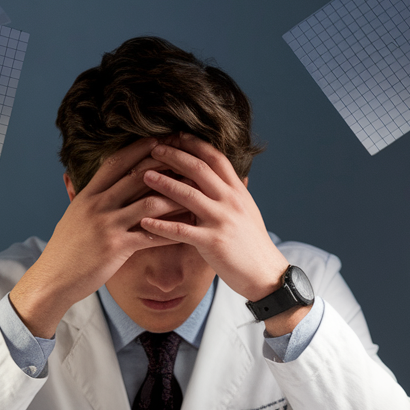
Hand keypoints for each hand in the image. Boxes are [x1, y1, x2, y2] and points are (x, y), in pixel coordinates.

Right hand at [10, 137, 183, 337]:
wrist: (52, 279)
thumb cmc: (64, 250)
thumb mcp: (72, 217)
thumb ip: (85, 198)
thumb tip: (88, 183)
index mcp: (87, 195)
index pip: (116, 163)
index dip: (139, 149)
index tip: (159, 139)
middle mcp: (97, 205)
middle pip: (136, 176)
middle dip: (164, 165)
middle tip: (187, 158)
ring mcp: (106, 225)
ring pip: (149, 203)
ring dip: (175, 197)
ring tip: (195, 193)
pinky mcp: (116, 247)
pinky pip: (151, 235)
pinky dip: (172, 230)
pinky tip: (188, 229)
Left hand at [137, 135, 307, 333]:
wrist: (266, 274)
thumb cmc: (253, 244)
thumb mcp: (246, 211)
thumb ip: (233, 192)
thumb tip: (226, 174)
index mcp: (237, 191)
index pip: (215, 158)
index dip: (195, 144)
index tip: (176, 135)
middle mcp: (230, 201)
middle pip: (199, 169)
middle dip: (175, 156)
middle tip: (154, 148)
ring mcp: (222, 221)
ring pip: (188, 195)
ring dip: (163, 183)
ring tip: (143, 175)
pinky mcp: (213, 242)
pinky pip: (181, 230)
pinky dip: (161, 226)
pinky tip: (144, 222)